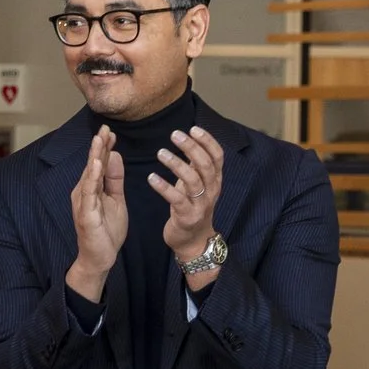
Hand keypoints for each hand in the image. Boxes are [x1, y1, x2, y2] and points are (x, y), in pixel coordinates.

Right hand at [67, 126, 128, 301]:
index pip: (99, 163)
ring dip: (94, 156)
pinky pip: (89, 192)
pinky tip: (96, 164)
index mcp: (92, 188)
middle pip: (92, 165)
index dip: (104, 147)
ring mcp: (83, 202)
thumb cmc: (106, 230)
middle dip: (98, 146)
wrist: (100, 257)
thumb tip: (115, 155)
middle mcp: (84, 192)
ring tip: (99, 139)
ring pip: (89, 175)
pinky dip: (92, 176)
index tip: (110, 130)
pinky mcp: (86, 213)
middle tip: (104, 127)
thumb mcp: (116, 200)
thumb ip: (114, 179)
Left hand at [151, 123, 224, 269]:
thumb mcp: (197, 184)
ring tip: (160, 152)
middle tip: (175, 134)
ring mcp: (201, 204)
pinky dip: (163, 187)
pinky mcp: (187, 216)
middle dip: (191, 147)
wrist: (193, 240)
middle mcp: (211, 190)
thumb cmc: (192, 207)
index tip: (193, 128)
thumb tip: (190, 140)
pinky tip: (151, 178)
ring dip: (176, 164)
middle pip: (205, 164)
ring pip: (192, 180)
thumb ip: (195, 165)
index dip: (207, 141)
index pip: (217, 156)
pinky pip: (176, 199)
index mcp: (215, 180)